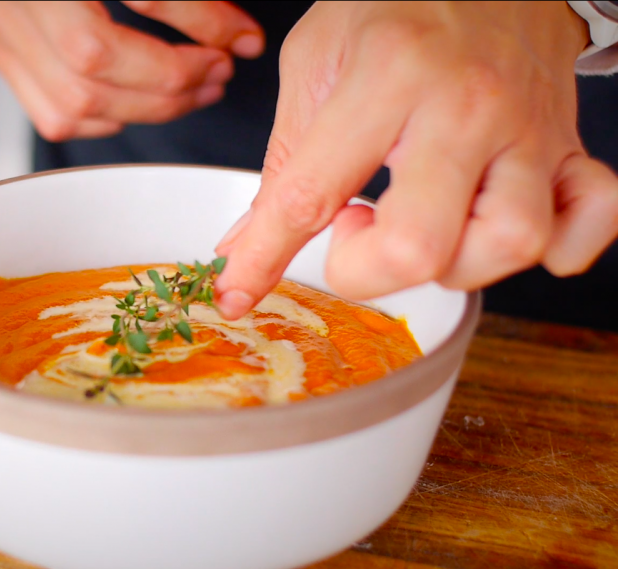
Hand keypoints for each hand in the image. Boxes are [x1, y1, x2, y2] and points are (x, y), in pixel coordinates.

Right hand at [0, 1, 264, 141]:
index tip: (235, 43)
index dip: (198, 24)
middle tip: (215, 74)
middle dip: (170, 83)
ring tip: (187, 93)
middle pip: (94, 61)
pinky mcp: (2, 51)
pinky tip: (134, 103)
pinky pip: (53, 114)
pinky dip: (102, 120)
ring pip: (73, 101)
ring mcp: (3, 27)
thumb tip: (243, 40)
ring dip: (144, 109)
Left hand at [214, 1, 617, 318]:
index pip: (311, 196)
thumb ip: (284, 162)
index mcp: (387, 76)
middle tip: (353, 231)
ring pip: (512, 244)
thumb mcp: (314, 63)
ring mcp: (527, 129)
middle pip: (421, 245)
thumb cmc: (393, 9)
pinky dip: (558, 248)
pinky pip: (591, 220)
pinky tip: (497, 227)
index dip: (264, 257)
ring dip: (454, 264)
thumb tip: (246, 246)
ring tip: (422, 225)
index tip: (236, 291)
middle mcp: (466, 106)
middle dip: (367, 271)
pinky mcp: (567, 146)